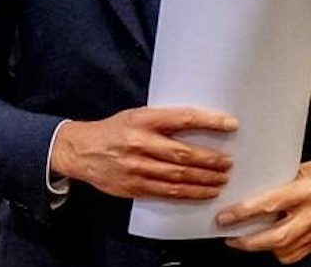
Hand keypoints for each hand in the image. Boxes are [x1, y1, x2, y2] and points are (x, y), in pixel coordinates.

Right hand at [51, 107, 236, 199]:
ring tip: (222, 179)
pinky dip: (190, 193)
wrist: (80, 151)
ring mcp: (136, 167)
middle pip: (183, 153)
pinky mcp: (134, 186)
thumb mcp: (134, 116)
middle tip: (228, 163)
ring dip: (205, 179)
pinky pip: (168, 192)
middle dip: (211, 159)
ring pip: (178, 176)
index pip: (182, 119)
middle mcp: (140, 143)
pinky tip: (205, 193)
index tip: (230, 124)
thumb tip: (197, 125)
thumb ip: (161, 122)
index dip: (208, 121)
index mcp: (141, 120)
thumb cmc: (112, 131)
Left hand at [219, 151, 310, 264]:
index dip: (243, 213)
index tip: (225, 217)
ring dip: (261, 248)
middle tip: (230, 238)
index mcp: (306, 190)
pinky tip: (268, 243)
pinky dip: (278, 252)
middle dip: (249, 241)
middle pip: (277, 236)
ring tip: (244, 240)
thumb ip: (273, 182)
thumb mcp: (295, 168)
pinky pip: (296, 254)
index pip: (270, 204)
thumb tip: (242, 191)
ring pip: (285, 249)